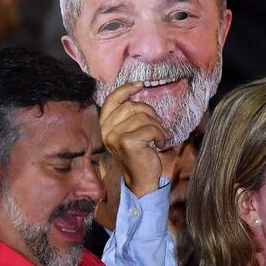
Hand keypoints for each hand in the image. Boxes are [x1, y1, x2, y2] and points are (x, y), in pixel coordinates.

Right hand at [100, 81, 171, 196]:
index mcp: (104, 126)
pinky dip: (160, 134)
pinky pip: (150, 128)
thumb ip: (128, 116)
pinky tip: (161, 144)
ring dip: (157, 126)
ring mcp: (115, 136)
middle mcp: (106, 130)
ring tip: (160, 138)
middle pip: (132, 106)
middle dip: (150, 113)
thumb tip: (138, 92)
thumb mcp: (128, 132)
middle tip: (157, 127)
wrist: (141, 180)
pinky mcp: (127, 142)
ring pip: (143, 117)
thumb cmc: (138, 154)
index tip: (141, 85)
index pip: (112, 100)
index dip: (126, 89)